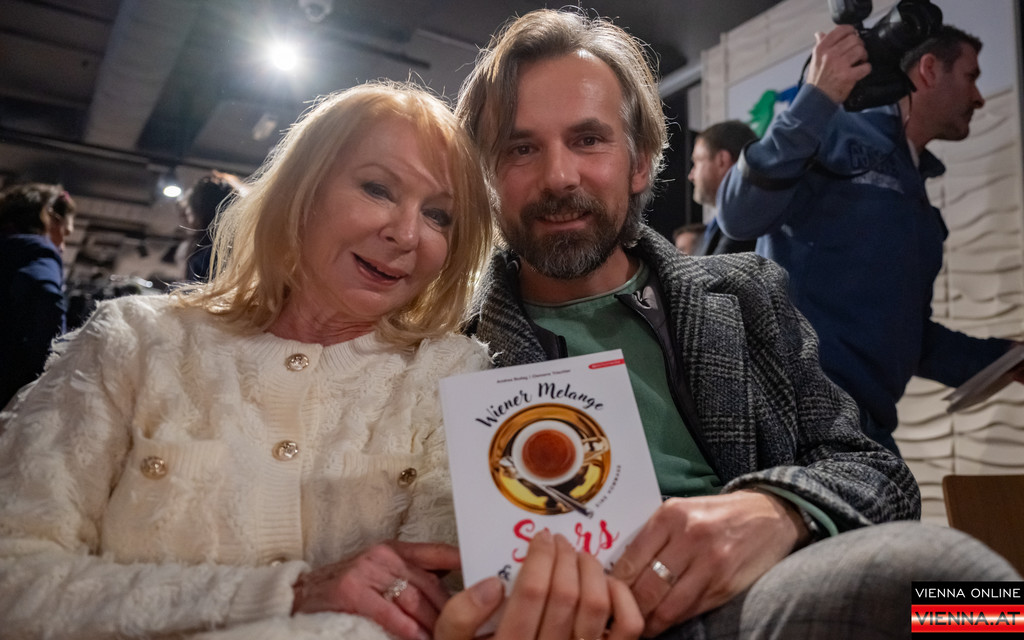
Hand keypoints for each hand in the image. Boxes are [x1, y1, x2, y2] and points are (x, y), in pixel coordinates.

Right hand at [291, 541, 459, 639]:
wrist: (300, 595)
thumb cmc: (349, 589)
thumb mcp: (383, 573)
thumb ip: (415, 577)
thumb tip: (459, 590)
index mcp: (396, 550)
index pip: (440, 553)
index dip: (466, 564)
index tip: (491, 578)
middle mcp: (385, 556)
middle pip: (432, 584)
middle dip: (454, 610)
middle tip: (473, 628)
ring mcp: (367, 571)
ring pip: (414, 600)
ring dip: (434, 625)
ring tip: (448, 637)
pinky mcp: (352, 591)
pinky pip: (389, 613)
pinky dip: (407, 630)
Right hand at [434, 529, 642, 639]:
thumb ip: (459, 618)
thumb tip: (493, 584)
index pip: (530, 594)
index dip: (538, 558)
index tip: (540, 538)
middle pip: (565, 594)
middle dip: (563, 557)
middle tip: (558, 541)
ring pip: (596, 606)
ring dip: (590, 570)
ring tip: (579, 557)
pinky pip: (628, 626)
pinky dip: (621, 597)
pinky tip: (606, 584)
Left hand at [610, 491, 807, 636]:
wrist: (768, 515)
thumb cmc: (715, 514)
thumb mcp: (680, 511)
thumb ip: (651, 536)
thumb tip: (617, 568)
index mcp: (670, 515)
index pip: (630, 560)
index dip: (613, 585)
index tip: (602, 596)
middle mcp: (690, 537)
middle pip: (646, 587)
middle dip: (626, 607)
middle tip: (614, 617)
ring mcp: (710, 564)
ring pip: (667, 606)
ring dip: (648, 621)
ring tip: (635, 627)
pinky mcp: (726, 585)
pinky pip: (690, 611)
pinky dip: (672, 621)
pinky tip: (661, 623)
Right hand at [806, 25, 871, 103]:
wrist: (816, 99)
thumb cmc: (816, 81)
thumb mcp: (814, 60)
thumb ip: (820, 45)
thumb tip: (820, 34)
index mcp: (821, 49)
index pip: (841, 30)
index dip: (851, 30)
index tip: (853, 34)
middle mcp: (830, 55)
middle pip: (854, 39)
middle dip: (858, 45)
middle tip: (857, 51)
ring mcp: (840, 65)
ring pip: (860, 50)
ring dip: (863, 56)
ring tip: (859, 60)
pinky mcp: (848, 76)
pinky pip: (865, 67)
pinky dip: (866, 68)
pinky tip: (861, 70)